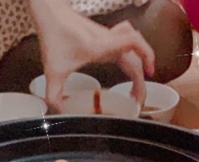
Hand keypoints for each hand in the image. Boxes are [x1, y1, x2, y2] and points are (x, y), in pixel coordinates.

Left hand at [29, 0, 154, 109]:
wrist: (50, 11)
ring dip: (140, 63)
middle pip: (136, 52)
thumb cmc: (53, 33)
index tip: (148, 76)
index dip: (146, 57)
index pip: (133, 43)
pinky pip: (125, 44)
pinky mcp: (103, 37)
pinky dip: (132, 55)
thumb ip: (54, 96)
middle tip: (138, 98)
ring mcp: (107, 37)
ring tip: (137, 84)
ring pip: (133, 47)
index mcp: (101, 46)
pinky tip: (126, 67)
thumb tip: (59, 113)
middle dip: (142, 75)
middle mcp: (108, 40)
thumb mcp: (52, 71)